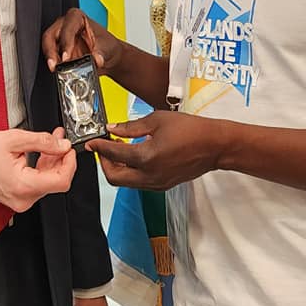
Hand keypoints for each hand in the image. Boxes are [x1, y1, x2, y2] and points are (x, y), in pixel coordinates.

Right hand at [0, 128, 76, 212]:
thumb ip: (42, 141)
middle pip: (55, 181)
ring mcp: (20, 201)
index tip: (69, 148)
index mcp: (23, 186)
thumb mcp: (14, 139)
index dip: (70, 163)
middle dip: (60, 158)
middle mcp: (23, 199)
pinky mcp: (16, 197)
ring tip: (52, 140)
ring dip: (51, 161)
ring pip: (47, 182)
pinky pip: (36, 183)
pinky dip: (41, 168)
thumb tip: (62, 145)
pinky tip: (41, 152)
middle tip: (60, 138)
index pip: (61, 181)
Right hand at [42, 8, 121, 74]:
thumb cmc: (107, 45)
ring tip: (56, 69)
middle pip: (51, 36)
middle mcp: (65, 25)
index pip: (67, 28)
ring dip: (51, 59)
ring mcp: (60, 38)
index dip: (65, 43)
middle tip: (55, 65)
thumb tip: (97, 59)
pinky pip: (51, 57)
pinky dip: (54, 64)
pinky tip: (59, 71)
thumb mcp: (107, 47)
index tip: (66, 57)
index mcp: (77, 17)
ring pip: (48, 46)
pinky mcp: (58, 50)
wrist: (108, 56)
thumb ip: (101, 53)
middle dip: (51, 51)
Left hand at [87, 112, 222, 190]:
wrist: (214, 146)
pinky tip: (133, 156)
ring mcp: (157, 183)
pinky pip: (138, 183)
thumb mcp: (157, 120)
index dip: (99, 148)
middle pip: (115, 178)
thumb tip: (112, 128)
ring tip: (118, 149)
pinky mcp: (163, 185)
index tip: (91, 142)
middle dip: (105, 163)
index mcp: (147, 157)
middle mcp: (150, 175)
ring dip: (117, 168)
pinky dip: (130, 172)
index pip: (114, 155)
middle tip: (103, 148)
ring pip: (126, 183)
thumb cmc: (190, 129)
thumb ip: (131, 126)